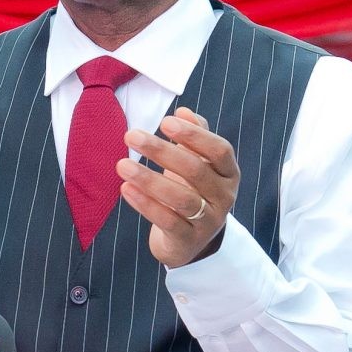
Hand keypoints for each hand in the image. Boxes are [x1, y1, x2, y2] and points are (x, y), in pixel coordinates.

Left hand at [118, 109, 237, 266]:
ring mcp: (209, 221)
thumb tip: (183, 111)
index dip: (194, 135)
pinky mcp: (188, 240)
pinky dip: (145, 204)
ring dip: (149, 179)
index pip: (219, 151)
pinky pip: (167, 221)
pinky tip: (126, 189)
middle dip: (162, 151)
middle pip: (196, 171)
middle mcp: (224, 197)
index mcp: (229, 173)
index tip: (164, 122)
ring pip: (181, 198)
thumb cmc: (192, 191)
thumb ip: (194, 136)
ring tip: (122, 165)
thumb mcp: (197, 162)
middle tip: (131, 135)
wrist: (189, 240)